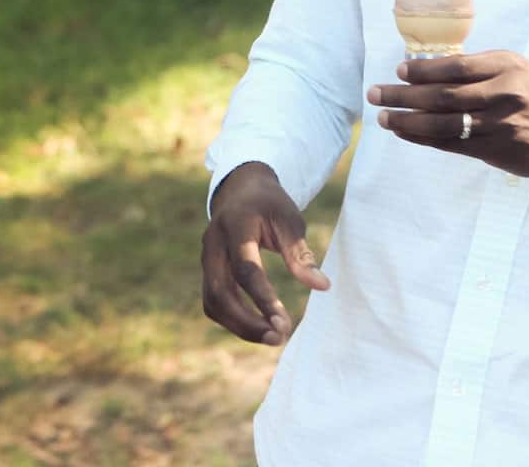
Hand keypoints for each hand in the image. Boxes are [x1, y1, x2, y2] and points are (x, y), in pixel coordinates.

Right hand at [201, 162, 331, 345]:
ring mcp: (206, 259)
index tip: (284, 323)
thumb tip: (322, 286)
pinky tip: (260, 327)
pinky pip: (214, 303)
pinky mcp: (208, 272)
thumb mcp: (290, 219)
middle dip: (247, 321)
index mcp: (234, 226)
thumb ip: (300, 253)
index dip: (263, 298)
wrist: (241, 191)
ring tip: (274, 338)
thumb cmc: (270, 205)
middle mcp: (213, 244)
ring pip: (213, 302)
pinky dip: (235, 320)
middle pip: (219, 292)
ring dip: (240, 326)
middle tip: (279, 337)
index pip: (245, 269)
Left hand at [367, 50, 528, 177]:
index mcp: (508, 66)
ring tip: (384, 117)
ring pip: (442, 123)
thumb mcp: (518, 71)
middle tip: (375, 93)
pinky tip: (405, 132)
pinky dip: (424, 138)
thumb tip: (427, 71)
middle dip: (403, 95)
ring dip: (407, 120)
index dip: (422, 70)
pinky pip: (451, 144)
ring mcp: (499, 124)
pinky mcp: (496, 149)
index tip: (399, 70)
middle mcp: (503, 93)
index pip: (455, 66)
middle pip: (442, 95)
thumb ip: (480, 70)